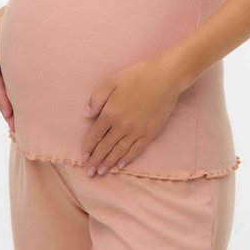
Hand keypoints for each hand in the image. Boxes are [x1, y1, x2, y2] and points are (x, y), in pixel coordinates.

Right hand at [0, 7, 14, 134]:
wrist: (16, 16)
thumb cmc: (7, 20)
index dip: (2, 99)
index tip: (9, 114)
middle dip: (6, 110)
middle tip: (15, 128)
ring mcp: (0, 71)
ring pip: (3, 92)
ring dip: (9, 108)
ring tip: (18, 126)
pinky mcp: (8, 72)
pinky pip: (10, 88)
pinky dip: (14, 100)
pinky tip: (21, 112)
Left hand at [80, 58, 181, 176]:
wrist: (165, 78)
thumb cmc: (137, 76)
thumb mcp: (111, 81)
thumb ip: (97, 98)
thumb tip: (86, 114)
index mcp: (110, 113)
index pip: (95, 135)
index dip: (88, 148)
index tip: (83, 158)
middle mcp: (122, 126)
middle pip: (105, 147)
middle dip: (96, 161)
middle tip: (89, 173)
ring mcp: (137, 131)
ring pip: (119, 152)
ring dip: (109, 163)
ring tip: (101, 173)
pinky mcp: (150, 133)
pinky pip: (136, 150)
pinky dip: (127, 159)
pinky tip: (121, 166)